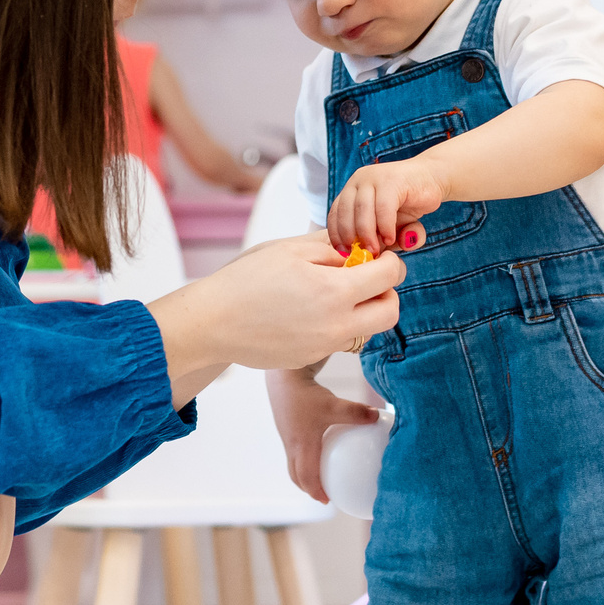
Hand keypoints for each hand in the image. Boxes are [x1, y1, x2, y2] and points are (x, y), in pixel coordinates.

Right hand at [147, 234, 402, 402]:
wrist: (212, 321)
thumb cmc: (246, 280)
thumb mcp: (290, 249)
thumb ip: (332, 247)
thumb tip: (359, 247)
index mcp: (335, 291)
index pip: (391, 276)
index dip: (391, 261)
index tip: (379, 256)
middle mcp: (337, 324)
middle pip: (390, 312)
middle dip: (386, 292)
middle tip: (365, 278)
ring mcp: (325, 345)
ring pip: (368, 329)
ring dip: (363, 309)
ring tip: (332, 293)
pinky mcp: (311, 357)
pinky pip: (340, 340)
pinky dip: (337, 324)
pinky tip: (309, 311)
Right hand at [268, 364, 380, 501]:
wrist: (284, 377)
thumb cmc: (308, 394)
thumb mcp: (334, 405)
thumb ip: (356, 413)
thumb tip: (377, 418)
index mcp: (302, 446)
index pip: (306, 477)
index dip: (315, 491)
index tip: (327, 501)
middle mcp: (292, 444)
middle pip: (296, 474)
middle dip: (308, 487)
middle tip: (323, 495)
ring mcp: (288, 436)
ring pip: (293, 463)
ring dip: (305, 474)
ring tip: (320, 477)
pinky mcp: (287, 427)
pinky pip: (295, 450)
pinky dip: (305, 457)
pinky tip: (320, 447)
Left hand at [327, 156, 444, 257]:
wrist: (433, 180)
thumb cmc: (407, 205)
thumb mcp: (389, 228)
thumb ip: (378, 241)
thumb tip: (370, 259)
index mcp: (352, 190)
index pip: (334, 214)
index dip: (336, 236)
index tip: (344, 253)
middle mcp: (359, 181)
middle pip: (344, 213)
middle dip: (351, 238)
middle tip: (362, 256)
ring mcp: (374, 178)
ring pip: (361, 210)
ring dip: (367, 235)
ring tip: (376, 251)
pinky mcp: (393, 180)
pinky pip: (383, 207)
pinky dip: (385, 227)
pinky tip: (390, 238)